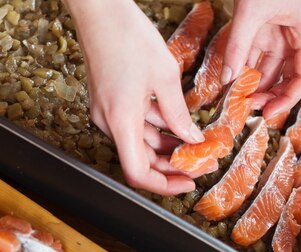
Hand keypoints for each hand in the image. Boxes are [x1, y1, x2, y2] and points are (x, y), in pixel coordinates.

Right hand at [64, 0, 203, 194]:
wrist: (100, 12)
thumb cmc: (128, 37)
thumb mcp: (165, 76)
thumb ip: (178, 113)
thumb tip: (192, 138)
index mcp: (121, 121)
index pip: (138, 173)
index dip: (163, 185)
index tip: (186, 183)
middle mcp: (109, 122)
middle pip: (140, 160)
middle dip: (170, 166)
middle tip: (199, 163)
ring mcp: (106, 113)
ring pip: (138, 143)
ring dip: (165, 147)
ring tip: (194, 144)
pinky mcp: (108, 103)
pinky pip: (133, 126)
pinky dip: (155, 129)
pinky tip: (176, 123)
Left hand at [221, 0, 300, 117]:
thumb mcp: (249, 12)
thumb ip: (237, 46)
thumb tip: (227, 80)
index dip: (289, 97)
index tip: (270, 113)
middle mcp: (295, 33)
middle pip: (288, 74)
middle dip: (269, 93)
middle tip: (249, 109)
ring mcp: (278, 30)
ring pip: (269, 67)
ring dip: (254, 84)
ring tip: (237, 99)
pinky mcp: (261, 27)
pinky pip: (254, 54)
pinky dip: (243, 68)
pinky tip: (231, 81)